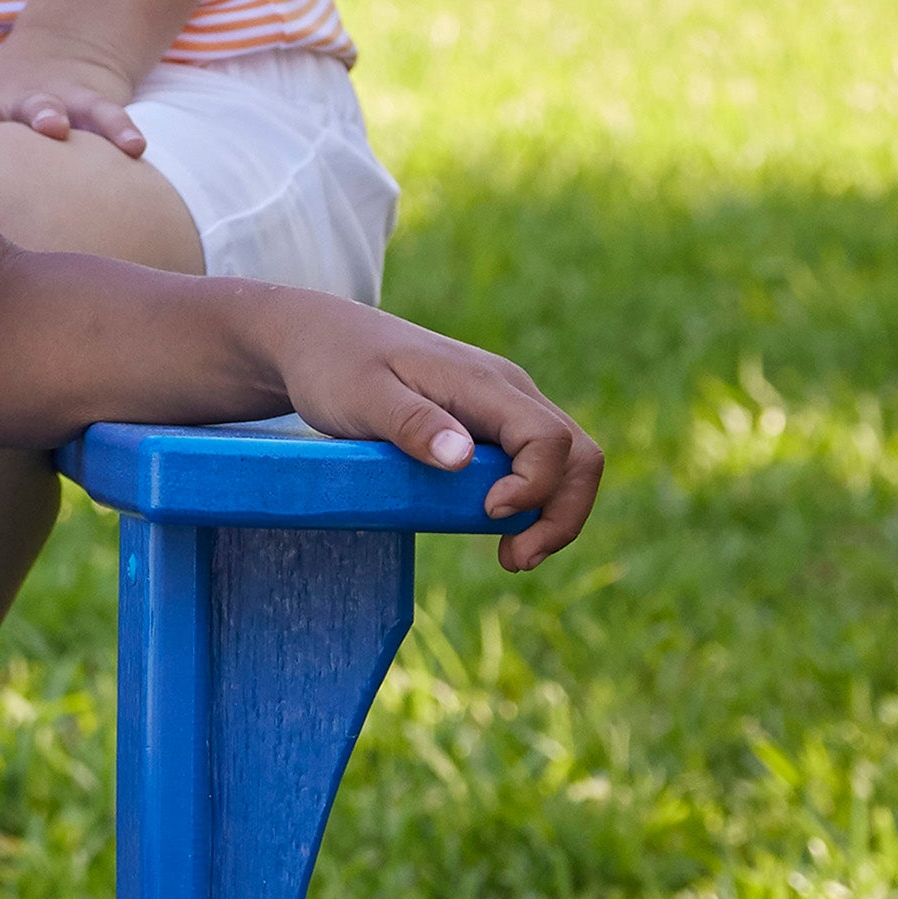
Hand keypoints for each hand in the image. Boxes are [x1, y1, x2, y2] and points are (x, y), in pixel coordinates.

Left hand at [0, 38, 149, 155]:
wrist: (57, 58)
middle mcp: (12, 103)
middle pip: (7, 107)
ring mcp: (54, 101)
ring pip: (56, 106)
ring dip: (52, 115)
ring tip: (57, 128)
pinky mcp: (94, 104)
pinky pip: (109, 116)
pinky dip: (121, 130)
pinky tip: (137, 148)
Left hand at [252, 293, 603, 568]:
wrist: (319, 339)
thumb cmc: (333, 366)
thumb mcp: (360, 397)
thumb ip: (410, 424)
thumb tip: (462, 459)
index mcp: (483, 383)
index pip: (549, 438)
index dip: (534, 486)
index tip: (487, 514)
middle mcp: (508, 392)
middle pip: (578, 455)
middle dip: (561, 514)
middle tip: (515, 559)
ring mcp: (502, 406)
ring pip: (567, 462)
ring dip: (552, 513)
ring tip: (513, 556)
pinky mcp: (490, 423)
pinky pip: (536, 463)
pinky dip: (534, 502)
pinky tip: (500, 529)